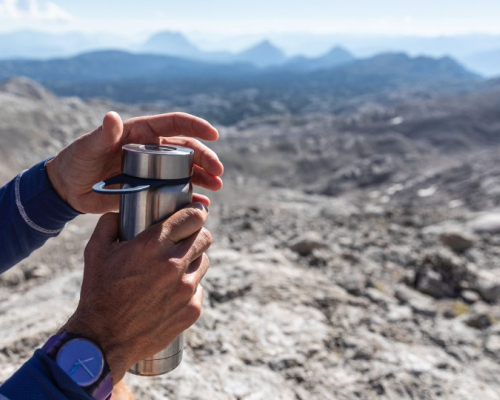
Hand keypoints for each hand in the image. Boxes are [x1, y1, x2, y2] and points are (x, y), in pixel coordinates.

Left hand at [46, 112, 223, 212]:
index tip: (214, 134)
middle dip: (206, 158)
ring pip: (187, 171)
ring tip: (217, 187)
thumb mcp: (88, 146)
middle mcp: (153, 151)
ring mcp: (154, 171)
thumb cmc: (76, 160)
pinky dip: (191, 198)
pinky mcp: (151, 190)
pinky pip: (176, 193)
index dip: (196, 126)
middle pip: (187, 150)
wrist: (68, 189)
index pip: (174, 124)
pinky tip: (202, 205)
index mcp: (142, 133)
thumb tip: (114, 117)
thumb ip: (103, 134)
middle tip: (218, 171)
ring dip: (204, 177)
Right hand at [61, 203, 210, 382]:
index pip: (194, 217)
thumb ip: (110, 223)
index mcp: (153, 244)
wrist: (103, 340)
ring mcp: (186, 288)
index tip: (195, 214)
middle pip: (205, 237)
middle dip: (196, 235)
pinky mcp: (192, 309)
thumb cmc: (98, 293)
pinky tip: (171, 293)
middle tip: (184, 241)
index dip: (196, 213)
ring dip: (193, 261)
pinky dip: (189, 288)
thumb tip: (121, 212)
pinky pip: (199, 289)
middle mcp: (174, 263)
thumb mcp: (95, 251)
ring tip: (174, 269)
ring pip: (204, 262)